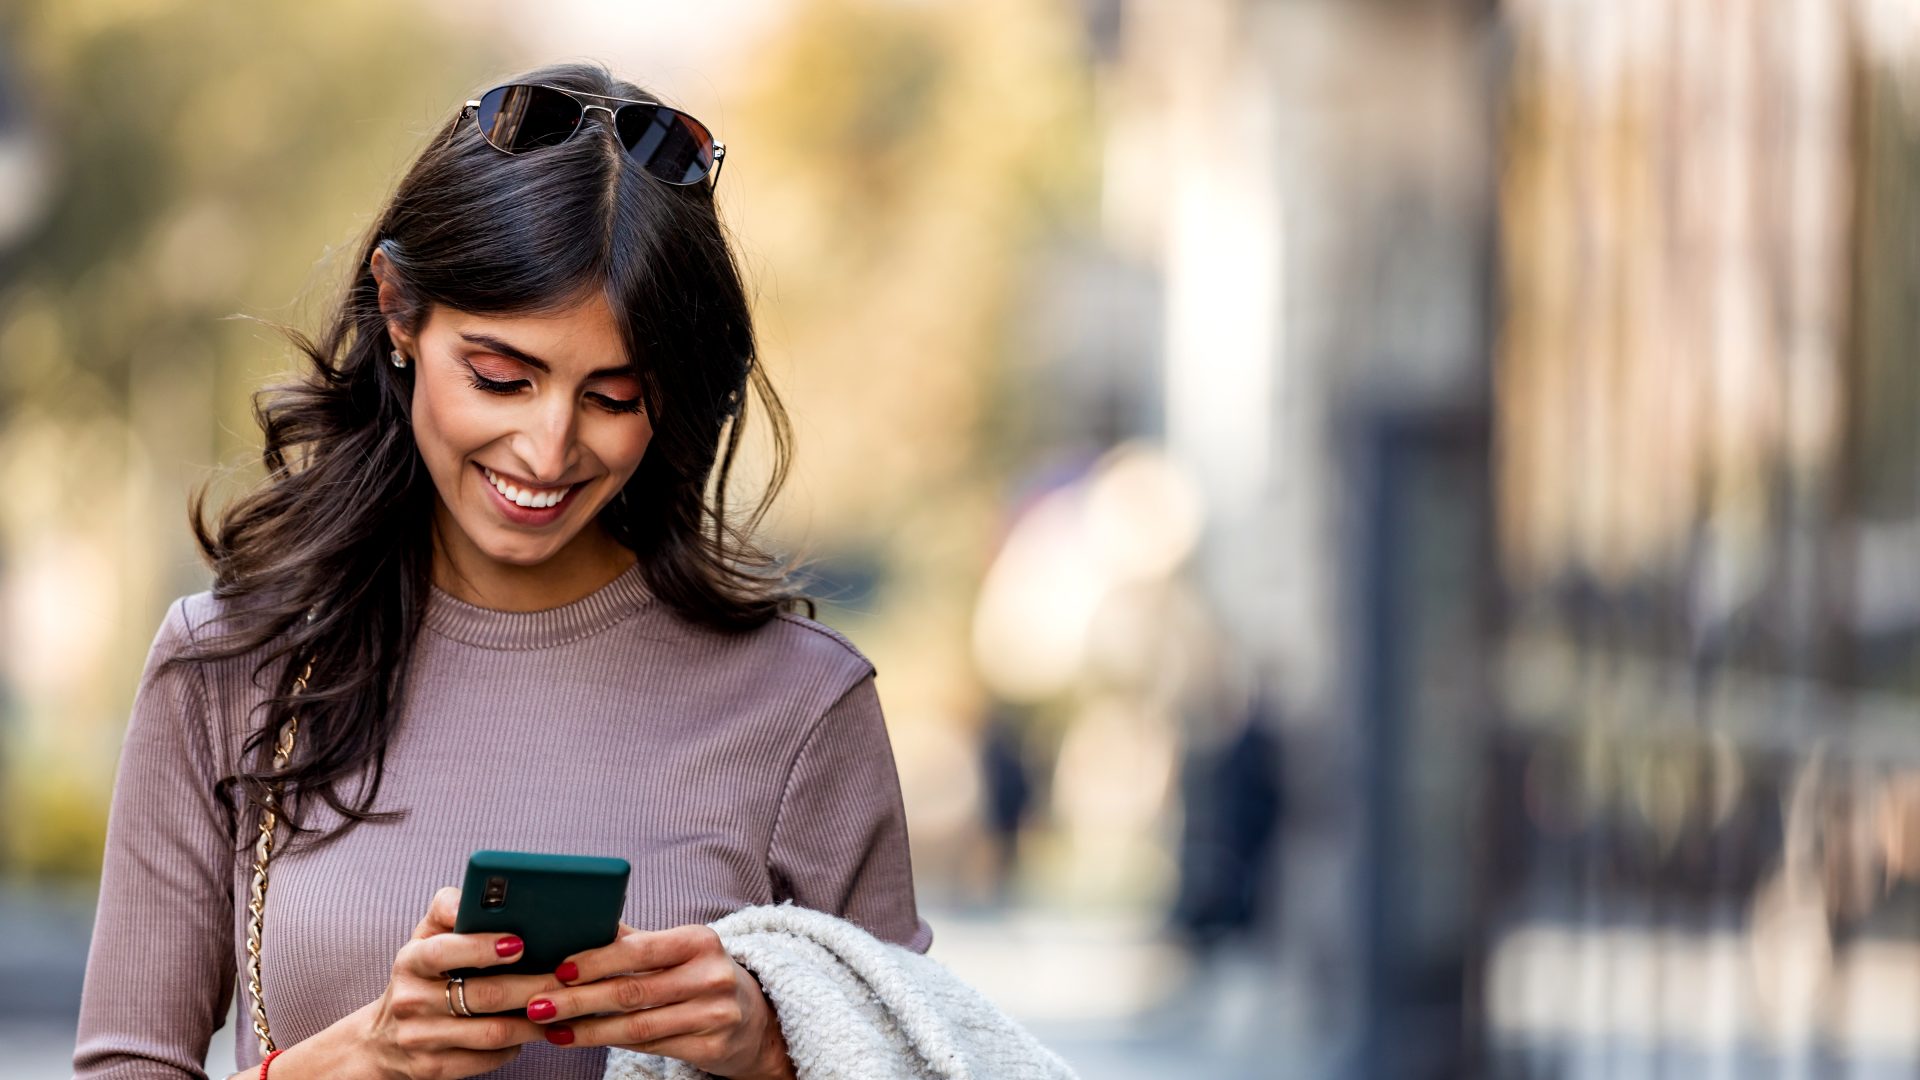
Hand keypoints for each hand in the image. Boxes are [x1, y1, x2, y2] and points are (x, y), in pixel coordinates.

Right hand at [348, 886, 564, 1078]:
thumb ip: (449, 908)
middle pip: (484, 995)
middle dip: (532, 986)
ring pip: (493, 1032)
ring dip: (533, 1021)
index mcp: (410, 960)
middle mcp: (410, 1000)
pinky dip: (515, 1046)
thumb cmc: (422, 974)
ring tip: (559, 1006)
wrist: (383, 1040)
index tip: (519, 943)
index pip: (444, 951)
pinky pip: (487, 1058)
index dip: (483, 947)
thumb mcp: (426, 937)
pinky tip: (532, 1031)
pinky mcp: (433, 1069)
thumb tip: (479, 892)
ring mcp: (420, 1039)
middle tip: (565, 978)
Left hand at [521, 921, 793, 1079]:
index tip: (559, 969)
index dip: (596, 960)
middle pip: (632, 992)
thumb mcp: (679, 950)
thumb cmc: (701, 975)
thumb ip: (634, 941)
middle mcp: (711, 977)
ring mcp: (714, 1015)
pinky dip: (613, 1043)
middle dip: (578, 1000)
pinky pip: (651, 1047)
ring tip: (552, 1029)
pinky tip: (585, 1040)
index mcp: (700, 941)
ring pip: (637, 1026)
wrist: (755, 1018)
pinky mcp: (712, 1048)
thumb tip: (581, 924)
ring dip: (588, 1029)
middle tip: (539, 1005)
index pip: (640, 950)